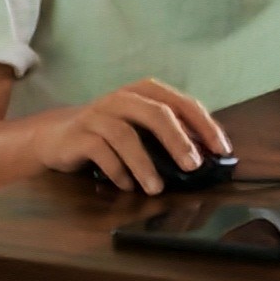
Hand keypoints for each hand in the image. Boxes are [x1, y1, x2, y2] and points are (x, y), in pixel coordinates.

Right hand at [38, 78, 231, 194]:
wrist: (58, 135)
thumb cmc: (112, 132)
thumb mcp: (143, 127)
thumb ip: (171, 133)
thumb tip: (208, 155)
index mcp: (147, 91)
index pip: (184, 104)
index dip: (205, 126)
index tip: (221, 150)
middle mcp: (123, 97)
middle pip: (157, 114)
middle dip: (178, 141)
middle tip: (193, 166)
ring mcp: (98, 114)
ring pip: (126, 136)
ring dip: (145, 165)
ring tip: (157, 188)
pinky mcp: (78, 135)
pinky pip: (101, 153)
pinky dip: (117, 172)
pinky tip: (127, 186)